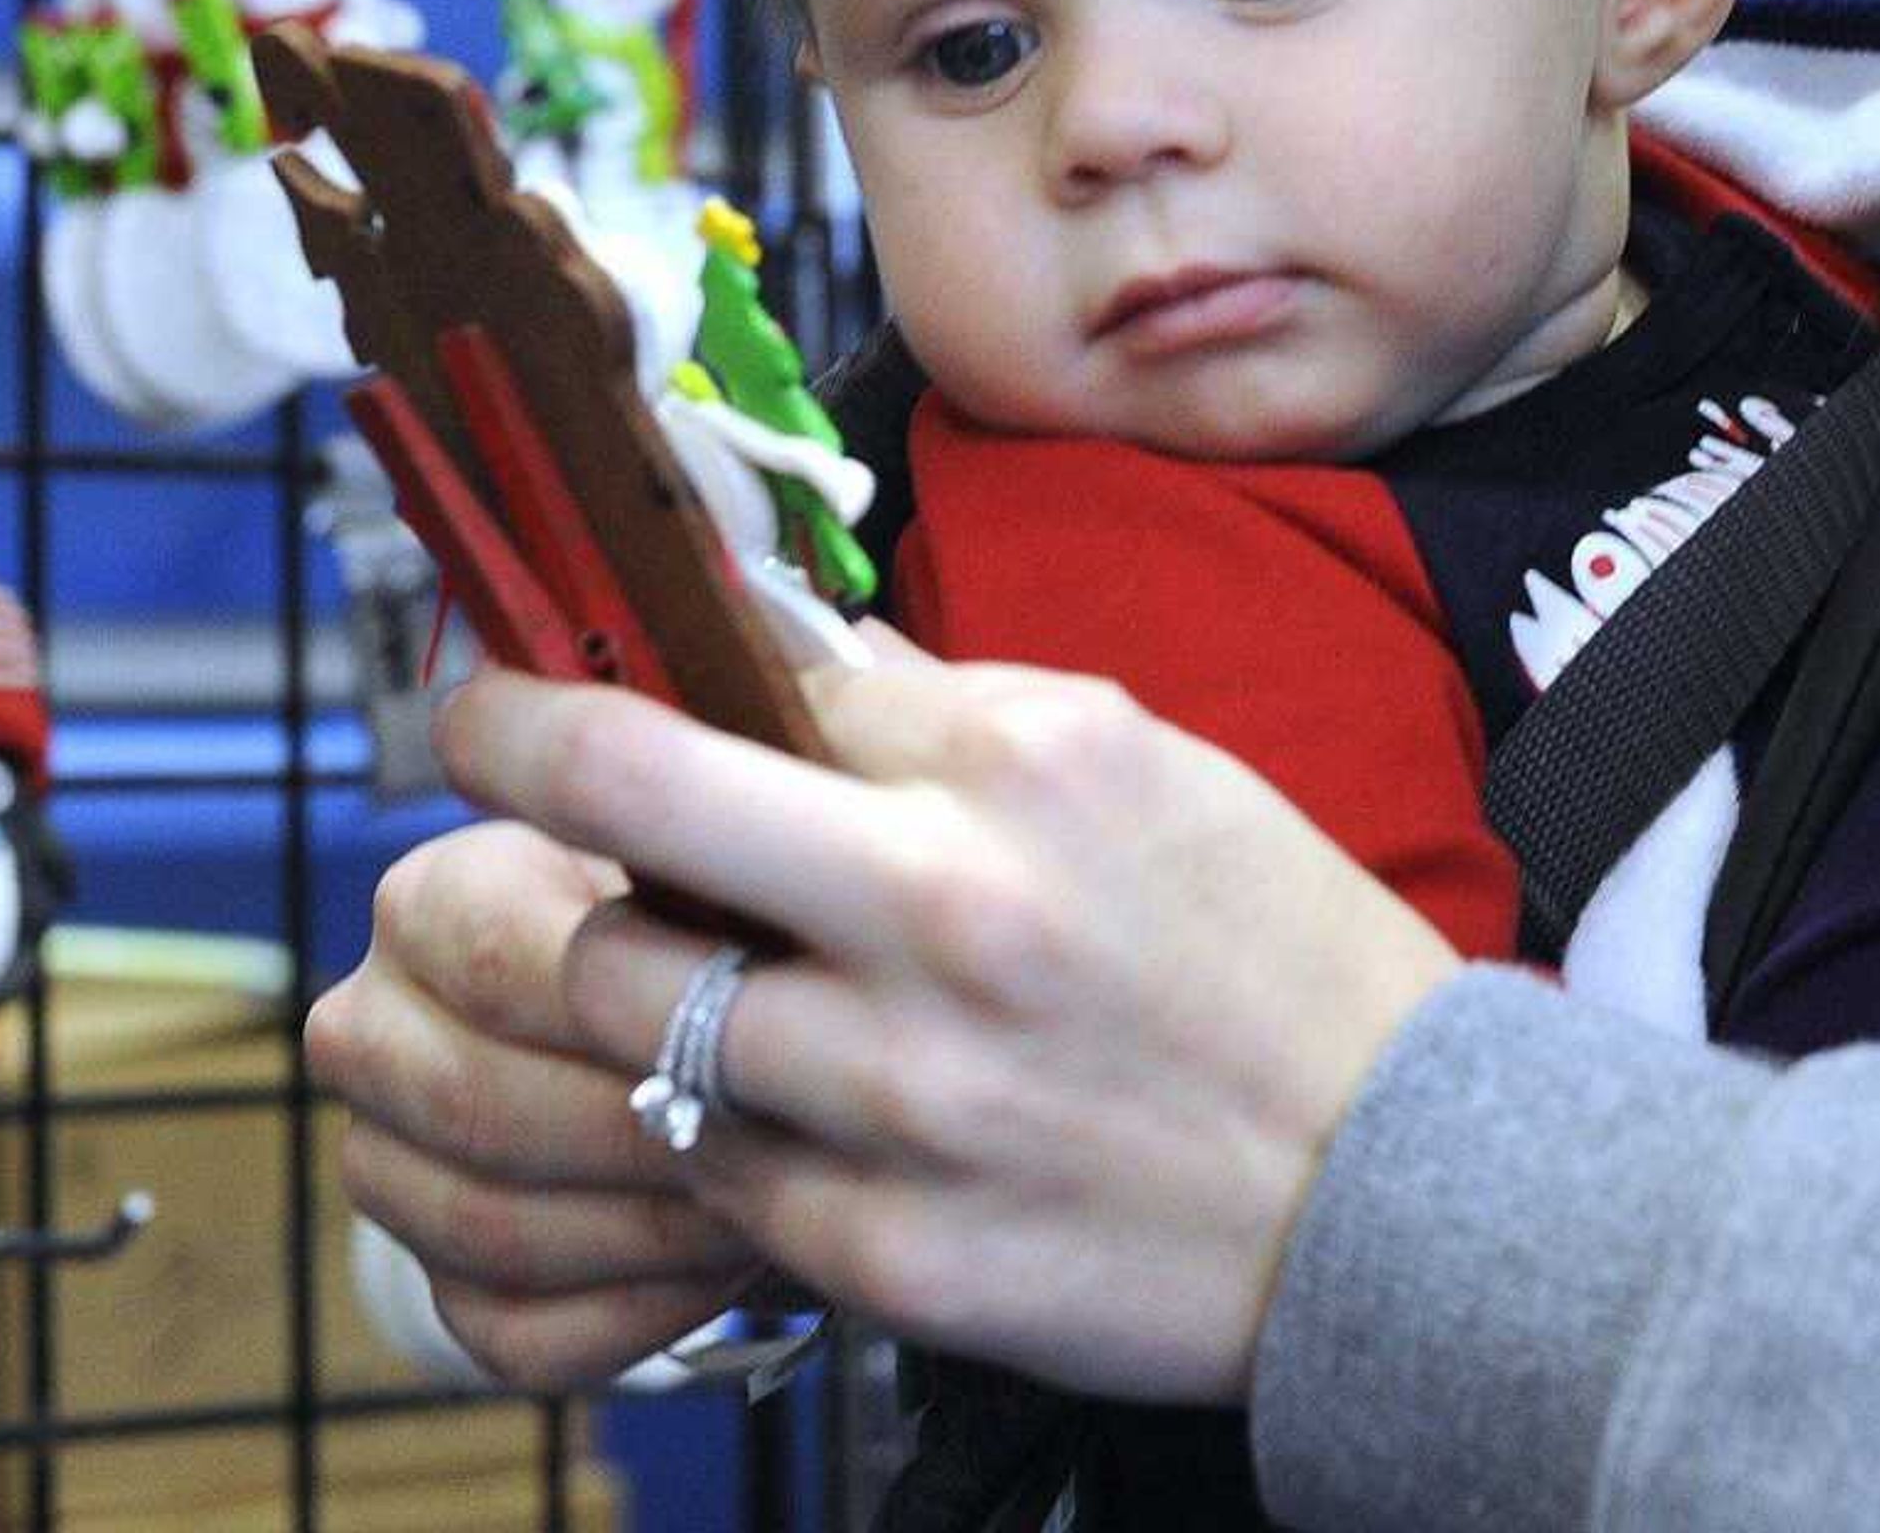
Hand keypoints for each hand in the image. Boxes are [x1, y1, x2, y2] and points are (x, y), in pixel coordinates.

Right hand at [305, 815, 777, 1388]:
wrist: (690, 1018)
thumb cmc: (714, 919)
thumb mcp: (714, 865)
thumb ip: (706, 876)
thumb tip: (732, 946)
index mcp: (424, 900)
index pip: (493, 959)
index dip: (632, 1007)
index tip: (768, 1023)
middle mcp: (370, 1030)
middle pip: (479, 1105)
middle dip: (646, 1129)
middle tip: (781, 1133)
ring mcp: (385, 1167)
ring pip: (492, 1231)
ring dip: (651, 1228)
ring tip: (776, 1196)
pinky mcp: (437, 1285)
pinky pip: (522, 1333)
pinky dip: (641, 1308)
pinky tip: (730, 1262)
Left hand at [435, 635, 1462, 1404]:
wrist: (1407, 1195)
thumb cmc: (1272, 957)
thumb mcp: (1140, 768)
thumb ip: (945, 709)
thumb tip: (780, 646)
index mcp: (1021, 760)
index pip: (743, 662)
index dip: (614, 638)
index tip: (535, 632)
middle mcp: (949, 908)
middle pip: (622, 796)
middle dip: (505, 738)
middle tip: (472, 729)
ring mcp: (907, 1092)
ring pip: (625, 997)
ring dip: (624, 970)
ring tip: (691, 964)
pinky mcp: (889, 1247)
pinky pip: (703, 1163)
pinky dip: (715, 1123)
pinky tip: (789, 1104)